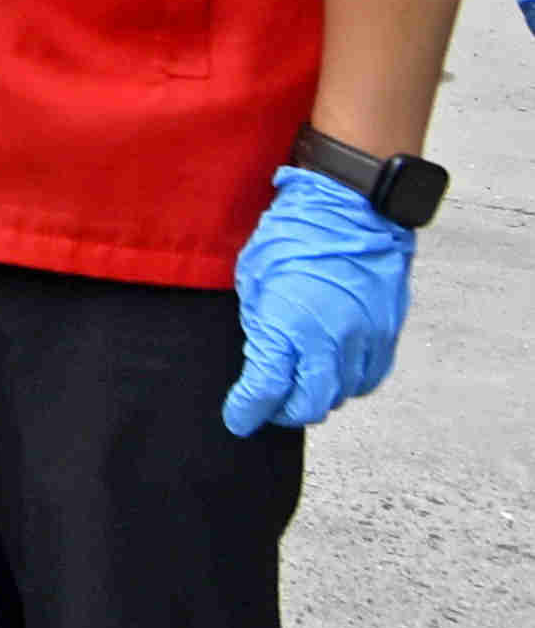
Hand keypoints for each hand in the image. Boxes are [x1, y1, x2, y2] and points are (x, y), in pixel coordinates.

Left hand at [222, 164, 413, 433]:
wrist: (352, 209)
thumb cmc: (295, 234)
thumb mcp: (255, 279)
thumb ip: (260, 327)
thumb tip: (261, 361)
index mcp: (290, 326)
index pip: (267, 390)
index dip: (248, 410)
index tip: (238, 418)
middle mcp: (331, 341)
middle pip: (310, 405)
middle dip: (284, 411)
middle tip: (267, 405)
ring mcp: (365, 339)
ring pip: (342, 395)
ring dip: (317, 395)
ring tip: (299, 381)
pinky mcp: (388, 334)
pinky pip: (368, 378)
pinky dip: (348, 382)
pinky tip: (332, 369)